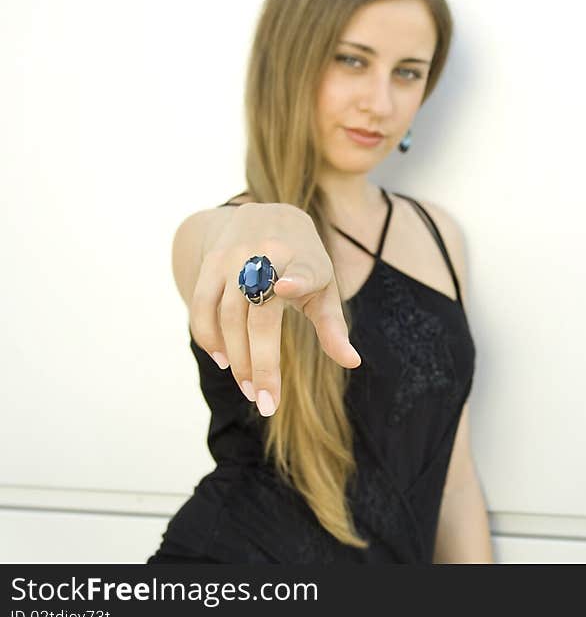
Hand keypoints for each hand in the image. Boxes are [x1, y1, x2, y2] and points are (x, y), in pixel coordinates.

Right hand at [189, 202, 360, 415]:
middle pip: (259, 315)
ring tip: (249, 389)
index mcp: (305, 259)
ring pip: (228, 315)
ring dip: (236, 358)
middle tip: (265, 402)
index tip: (286, 287)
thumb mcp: (324, 288)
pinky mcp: (211, 262)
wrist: (267, 215)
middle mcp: (267, 254)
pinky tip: (223, 361)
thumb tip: (353, 362)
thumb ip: (333, 326)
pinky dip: (208, 336)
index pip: (301, 271)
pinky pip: (202, 306)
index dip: (295, 280)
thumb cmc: (304, 262)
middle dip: (260, 362)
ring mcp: (234, 257)